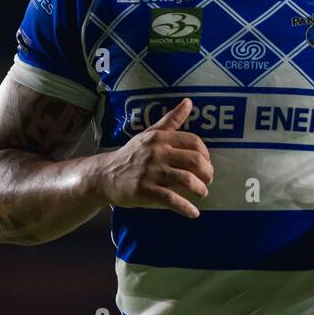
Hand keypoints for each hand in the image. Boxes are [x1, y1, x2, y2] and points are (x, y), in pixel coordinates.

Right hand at [96, 98, 213, 217]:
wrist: (105, 175)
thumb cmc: (132, 154)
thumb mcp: (150, 134)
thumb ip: (171, 120)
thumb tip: (189, 101)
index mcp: (161, 138)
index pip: (193, 142)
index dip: (206, 154)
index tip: (207, 164)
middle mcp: (157, 152)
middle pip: (194, 160)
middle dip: (207, 172)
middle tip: (208, 180)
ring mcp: (151, 171)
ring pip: (186, 179)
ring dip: (200, 189)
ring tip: (202, 193)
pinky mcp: (145, 190)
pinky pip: (171, 199)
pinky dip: (186, 208)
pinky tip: (193, 213)